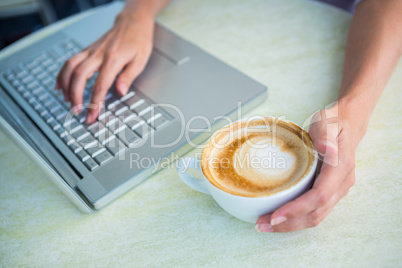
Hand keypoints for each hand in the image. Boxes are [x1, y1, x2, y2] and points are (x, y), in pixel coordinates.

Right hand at [56, 13, 153, 123]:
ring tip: (68, 101)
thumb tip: (121, 92)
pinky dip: (62, 74)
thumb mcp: (140, 61)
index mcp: (113, 59)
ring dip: (66, 86)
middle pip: (80, 76)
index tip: (92, 116)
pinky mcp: (87, 50)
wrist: (132, 22)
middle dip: (76, 96)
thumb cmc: (138, 41)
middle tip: (77, 111)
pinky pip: (70, 61)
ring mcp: (91, 51)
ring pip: (70, 67)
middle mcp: (99, 54)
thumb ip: (128, 77)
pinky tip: (60, 86)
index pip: (100, 85)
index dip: (95, 103)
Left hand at [256, 103, 365, 231]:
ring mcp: (337, 191)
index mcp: (340, 168)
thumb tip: (327, 149)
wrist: (346, 125)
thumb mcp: (327, 122)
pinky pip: (314, 212)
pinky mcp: (330, 193)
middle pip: (315, 213)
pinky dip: (296, 219)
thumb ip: (325, 135)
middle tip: (262, 224)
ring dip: (290, 225)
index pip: (319, 196)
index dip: (297, 209)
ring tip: (265, 225)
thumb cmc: (333, 122)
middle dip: (288, 223)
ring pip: (315, 217)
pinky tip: (278, 219)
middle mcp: (341, 184)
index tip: (275, 216)